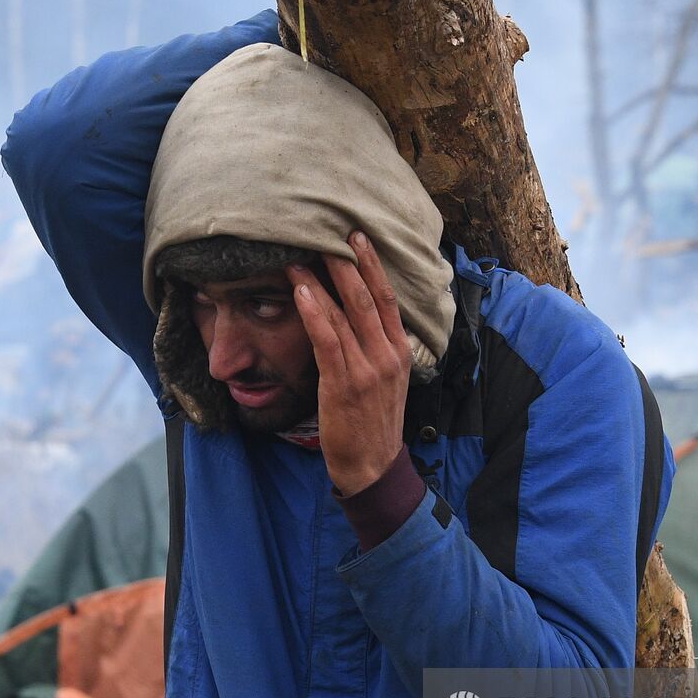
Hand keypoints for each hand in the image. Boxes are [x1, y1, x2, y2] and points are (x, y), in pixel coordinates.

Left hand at [289, 232, 412, 495]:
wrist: (372, 465)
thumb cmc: (372, 421)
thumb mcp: (386, 379)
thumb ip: (376, 347)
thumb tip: (351, 314)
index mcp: (399, 351)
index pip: (386, 298)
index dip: (372, 265)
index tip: (357, 236)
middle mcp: (388, 355)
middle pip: (367, 297)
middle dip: (346, 262)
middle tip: (327, 231)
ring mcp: (367, 370)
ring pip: (345, 314)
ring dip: (321, 281)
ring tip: (299, 256)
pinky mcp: (344, 384)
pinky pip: (328, 341)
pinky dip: (315, 313)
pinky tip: (301, 292)